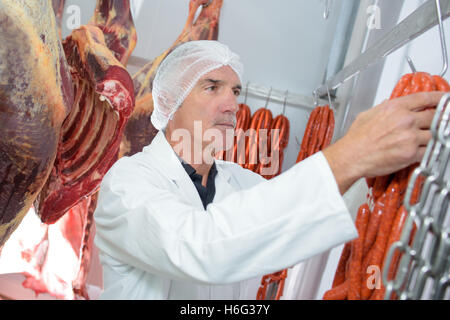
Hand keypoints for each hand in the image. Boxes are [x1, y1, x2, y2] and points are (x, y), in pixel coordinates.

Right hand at [323, 91, 445, 193]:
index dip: (440, 98)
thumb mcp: (367, 115)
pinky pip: (429, 151)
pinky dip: (428, 152)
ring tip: (429, 138)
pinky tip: (424, 151)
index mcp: (395, 107)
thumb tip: (388, 105)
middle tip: (440, 121)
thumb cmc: (356, 139)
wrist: (351, 156)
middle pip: (435, 116)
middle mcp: (405, 120)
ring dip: (434, 137)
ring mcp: (410, 137)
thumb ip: (382, 108)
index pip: (426, 98)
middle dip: (440, 119)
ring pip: (436, 134)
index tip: (445, 100)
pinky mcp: (411, 154)